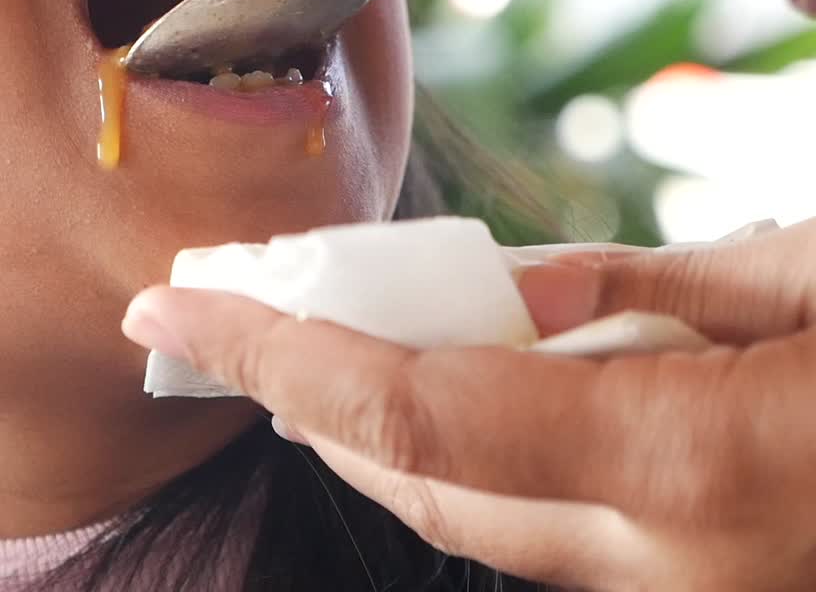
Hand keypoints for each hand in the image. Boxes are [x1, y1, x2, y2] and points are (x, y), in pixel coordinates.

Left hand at [123, 219, 815, 590]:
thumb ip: (649, 294)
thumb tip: (512, 298)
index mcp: (691, 465)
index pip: (405, 408)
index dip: (269, 354)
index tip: (167, 308)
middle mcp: (668, 566)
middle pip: (413, 479)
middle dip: (302, 393)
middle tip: (227, 314)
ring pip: (469, 520)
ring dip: (372, 432)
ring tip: (308, 345)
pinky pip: (543, 536)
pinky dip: (469, 462)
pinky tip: (448, 397)